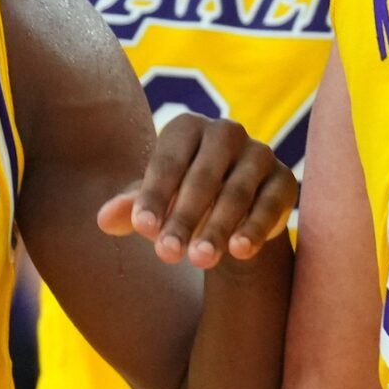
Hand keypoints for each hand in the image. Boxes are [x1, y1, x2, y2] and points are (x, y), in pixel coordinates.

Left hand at [97, 114, 296, 268]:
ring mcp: (259, 153)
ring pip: (236, 192)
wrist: (232, 209)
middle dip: (184, 218)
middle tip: (167, 254)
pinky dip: (254, 227)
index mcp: (187, 128)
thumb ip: (131, 208)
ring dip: (217, 227)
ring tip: (199, 259)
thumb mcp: (154, 203)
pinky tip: (239, 251)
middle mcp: (226, 132)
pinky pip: (269, 204)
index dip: (154, 196)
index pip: (167, 162)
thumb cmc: (180, 198)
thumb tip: (104, 220)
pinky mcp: (284, 179)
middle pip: (202, 177)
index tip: (142, 229)